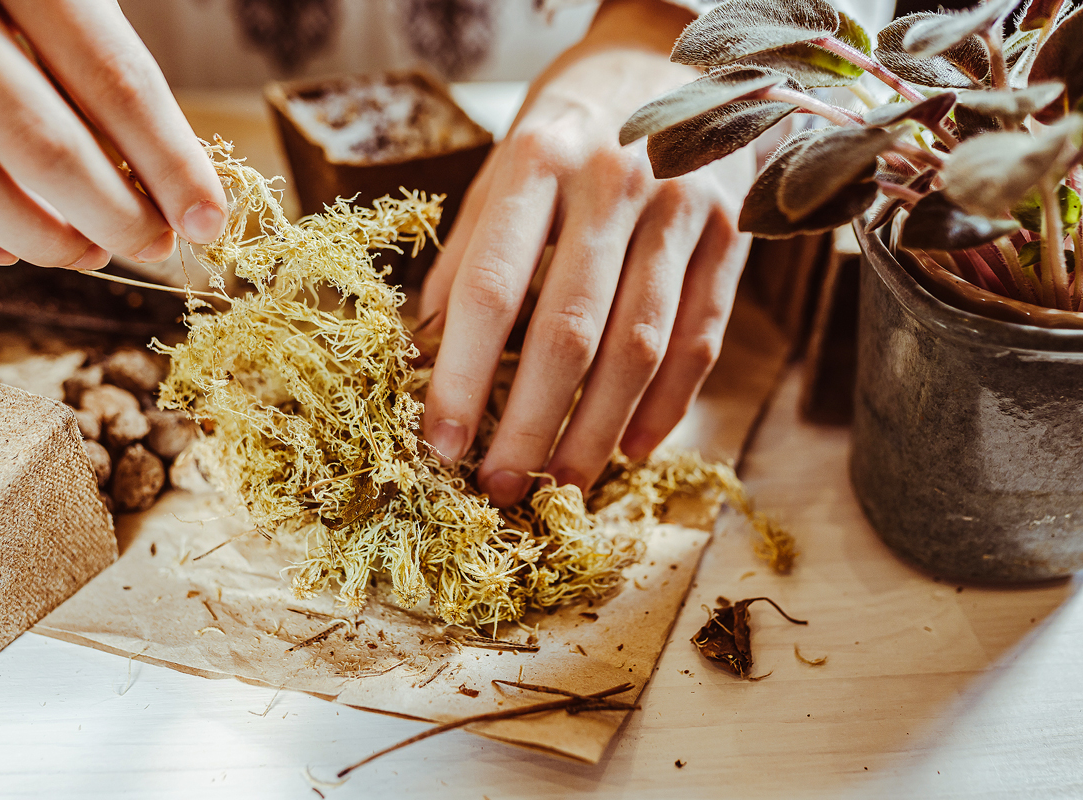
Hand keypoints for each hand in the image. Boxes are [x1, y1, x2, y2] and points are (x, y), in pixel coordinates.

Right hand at [0, 0, 225, 269]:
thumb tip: (175, 173)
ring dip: (42, 239)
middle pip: (42, 143)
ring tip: (90, 252)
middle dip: (114, 216)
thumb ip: (99, 56)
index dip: (170, 163)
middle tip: (153, 245)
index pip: (113, 80)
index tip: (207, 219)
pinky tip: (2, 252)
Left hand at [419, 0, 755, 506]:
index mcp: (536, 160)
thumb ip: (469, 255)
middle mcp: (613, 182)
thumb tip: (428, 356)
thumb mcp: (504, 167)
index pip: (490, 288)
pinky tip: (632, 449)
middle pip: (570, 330)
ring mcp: (681, 208)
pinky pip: (700, 338)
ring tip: (563, 482)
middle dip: (531, 423)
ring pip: (641, 346)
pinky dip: (667, 405)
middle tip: (502, 486)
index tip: (441, 443)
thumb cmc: (571, 127)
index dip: (462, 376)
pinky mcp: (731, 235)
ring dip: (598, 429)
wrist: (676, 57)